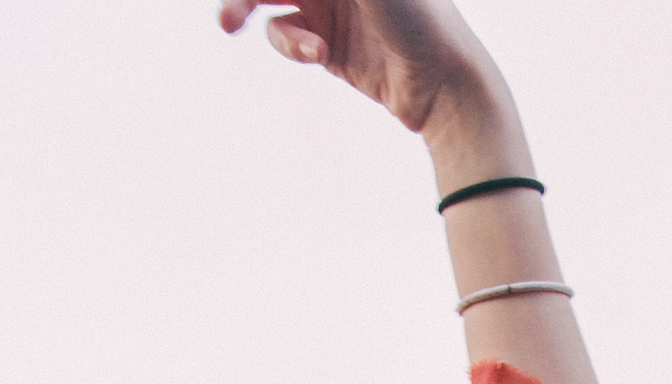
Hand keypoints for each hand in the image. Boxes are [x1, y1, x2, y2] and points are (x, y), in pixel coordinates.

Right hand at [219, 0, 510, 144]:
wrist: (447, 86)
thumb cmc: (420, 18)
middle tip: (224, 17)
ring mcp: (330, 9)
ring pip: (270, 3)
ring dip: (258, 15)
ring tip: (244, 28)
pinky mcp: (327, 46)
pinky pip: (288, 36)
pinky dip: (291, 45)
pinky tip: (318, 54)